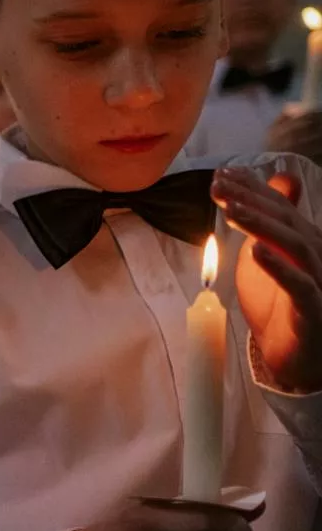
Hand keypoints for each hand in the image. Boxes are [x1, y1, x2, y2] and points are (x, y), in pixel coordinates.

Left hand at [213, 168, 321, 392]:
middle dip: (252, 200)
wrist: (298, 357)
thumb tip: (279, 178)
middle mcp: (316, 256)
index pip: (280, 207)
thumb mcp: (270, 256)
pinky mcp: (313, 311)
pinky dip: (278, 268)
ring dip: (262, 225)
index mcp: (304, 241)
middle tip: (219, 186)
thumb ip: (270, 222)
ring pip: (295, 246)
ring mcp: (319, 282)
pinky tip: (255, 252)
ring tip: (232, 210)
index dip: (253, 188)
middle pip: (286, 221)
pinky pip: (300, 287)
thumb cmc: (282, 305)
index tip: (221, 173)